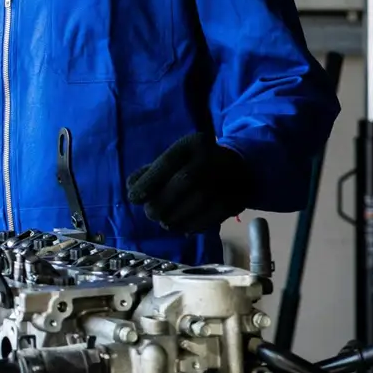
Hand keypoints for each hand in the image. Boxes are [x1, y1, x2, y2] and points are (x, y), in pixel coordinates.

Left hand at [126, 132, 252, 234]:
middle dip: (163, 201)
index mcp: (193, 143)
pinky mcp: (238, 199)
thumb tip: (132, 187)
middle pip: (186, 181)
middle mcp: (213, 157)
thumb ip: (151, 172)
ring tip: (166, 223)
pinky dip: (194, 225)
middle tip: (151, 214)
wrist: (240, 169)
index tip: (133, 199)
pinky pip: (215, 215)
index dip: (148, 182)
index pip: (168, 162)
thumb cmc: (195, 165)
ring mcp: (230, 177)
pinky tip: (183, 228)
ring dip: (177, 217)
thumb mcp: (175, 160)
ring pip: (201, 199)